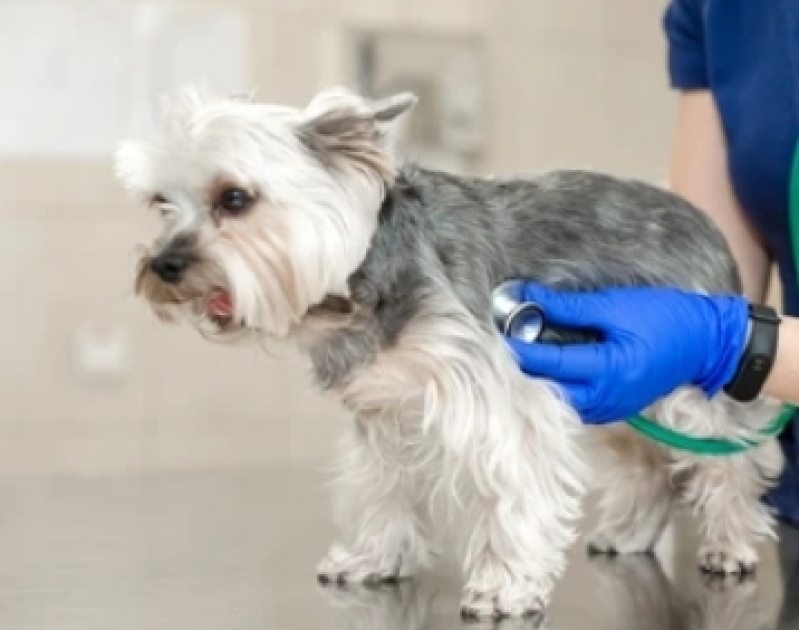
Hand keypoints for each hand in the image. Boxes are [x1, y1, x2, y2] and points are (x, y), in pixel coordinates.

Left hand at [504, 283, 750, 423]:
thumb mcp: (615, 305)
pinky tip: (543, 371)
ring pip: (560, 402)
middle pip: (549, 391)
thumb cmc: (665, 318)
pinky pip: (575, 403)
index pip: (551, 364)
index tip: (495, 334)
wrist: (708, 344)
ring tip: (514, 359)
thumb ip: (568, 307)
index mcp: (609, 370)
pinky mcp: (613, 408)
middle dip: (523, 373)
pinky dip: (557, 388)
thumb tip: (525, 298)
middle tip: (498, 350)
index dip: (520, 350)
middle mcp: (606, 397)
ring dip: (538, 383)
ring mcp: (610, 408)